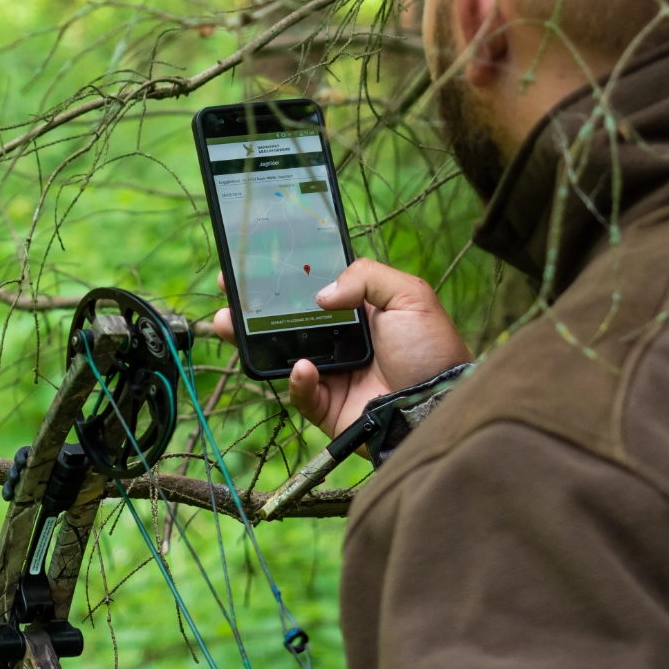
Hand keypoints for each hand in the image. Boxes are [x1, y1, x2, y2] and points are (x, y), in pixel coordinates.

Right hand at [213, 259, 470, 439]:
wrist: (440, 406)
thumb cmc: (431, 349)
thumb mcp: (409, 296)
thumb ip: (365, 276)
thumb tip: (320, 293)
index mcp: (360, 309)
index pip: (315, 286)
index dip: (287, 275)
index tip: (257, 261)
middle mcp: (341, 339)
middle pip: (288, 319)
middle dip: (254, 306)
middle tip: (228, 290)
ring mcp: (332, 372)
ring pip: (282, 354)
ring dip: (252, 339)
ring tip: (228, 323)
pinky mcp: (328, 406)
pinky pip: (300, 393)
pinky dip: (296, 380)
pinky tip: (302, 367)